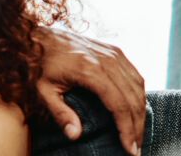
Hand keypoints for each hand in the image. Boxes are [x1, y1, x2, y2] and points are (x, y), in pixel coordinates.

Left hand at [34, 28, 145, 155]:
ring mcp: (113, 53)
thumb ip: (59, 113)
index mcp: (90, 69)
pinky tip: (137, 111)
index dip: (126, 128)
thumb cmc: (39, 64)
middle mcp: (107, 59)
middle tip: (136, 148)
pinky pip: (135, 75)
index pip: (118, 104)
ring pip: (138, 86)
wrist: (39, 36)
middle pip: (132, 97)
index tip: (130, 148)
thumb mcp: (42, 90)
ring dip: (141, 112)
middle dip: (137, 125)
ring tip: (137, 133)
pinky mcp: (115, 51)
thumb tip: (75, 135)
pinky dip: (139, 95)